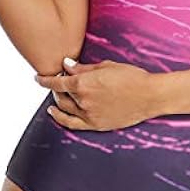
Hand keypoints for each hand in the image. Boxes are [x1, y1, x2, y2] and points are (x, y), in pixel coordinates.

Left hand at [35, 58, 160, 130]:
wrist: (150, 95)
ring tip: (58, 96)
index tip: (39, 78)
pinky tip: (56, 113)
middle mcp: (84, 100)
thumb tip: (66, 65)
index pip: (57, 83)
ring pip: (65, 109)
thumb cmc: (132, 77)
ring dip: (59, 101)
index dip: (45, 80)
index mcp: (84, 83)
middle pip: (61, 95)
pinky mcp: (97, 125)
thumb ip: (83, 68)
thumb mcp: (106, 66)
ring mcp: (89, 115)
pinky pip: (73, 124)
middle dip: (56, 88)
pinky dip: (61, 118)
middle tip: (58, 82)